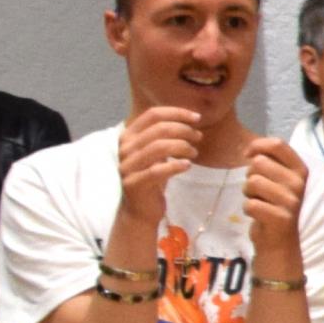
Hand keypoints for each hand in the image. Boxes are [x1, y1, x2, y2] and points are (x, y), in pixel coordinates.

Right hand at [114, 105, 204, 235]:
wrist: (140, 209)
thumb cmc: (152, 176)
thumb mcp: (156, 152)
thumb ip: (165, 135)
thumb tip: (191, 118)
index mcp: (128, 136)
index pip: (152, 115)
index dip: (177, 113)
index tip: (197, 118)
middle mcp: (124, 148)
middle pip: (159, 129)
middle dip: (184, 130)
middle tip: (198, 137)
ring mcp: (127, 166)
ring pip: (159, 147)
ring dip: (183, 147)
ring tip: (194, 153)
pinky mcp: (133, 184)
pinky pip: (157, 170)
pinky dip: (176, 165)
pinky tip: (187, 165)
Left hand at [239, 138, 310, 276]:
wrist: (279, 241)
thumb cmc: (274, 204)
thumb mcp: (278, 179)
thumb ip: (269, 160)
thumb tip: (250, 148)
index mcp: (300, 170)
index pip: (278, 144)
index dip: (257, 146)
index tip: (248, 155)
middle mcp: (299, 183)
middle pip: (259, 163)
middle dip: (250, 175)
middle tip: (258, 189)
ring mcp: (291, 201)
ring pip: (252, 182)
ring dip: (248, 193)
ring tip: (258, 201)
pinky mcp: (280, 217)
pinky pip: (250, 204)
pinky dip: (248, 209)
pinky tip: (258, 214)